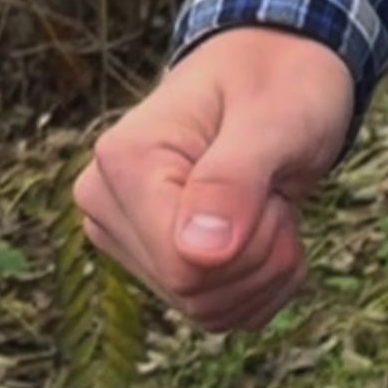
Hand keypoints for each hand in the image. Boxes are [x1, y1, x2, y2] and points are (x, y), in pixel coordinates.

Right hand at [74, 27, 355, 333]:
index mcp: (123, 162)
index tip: (268, 184)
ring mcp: (127, 238)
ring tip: (271, 203)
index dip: (249, 245)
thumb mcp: (275, 119)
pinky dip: (263, 284)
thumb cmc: (280, 83)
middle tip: (276, 192)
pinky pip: (218, 314)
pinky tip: (268, 230)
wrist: (279, 73)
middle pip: (197, 295)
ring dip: (268, 270)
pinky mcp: (155, 263)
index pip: (185, 268)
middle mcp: (107, 204)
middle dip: (263, 257)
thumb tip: (197, 254)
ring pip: (209, 312)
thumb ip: (235, 181)